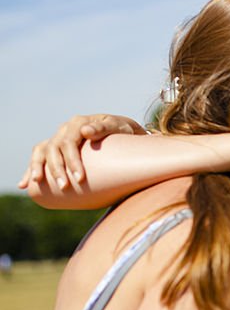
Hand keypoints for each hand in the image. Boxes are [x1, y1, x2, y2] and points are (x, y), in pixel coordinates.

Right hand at [18, 114, 144, 190]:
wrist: (122, 131)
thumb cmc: (123, 130)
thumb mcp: (118, 127)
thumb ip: (103, 128)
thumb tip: (85, 131)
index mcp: (78, 123)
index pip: (69, 143)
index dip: (72, 161)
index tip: (80, 178)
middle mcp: (65, 129)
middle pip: (54, 149)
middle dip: (57, 169)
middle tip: (65, 187)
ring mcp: (59, 138)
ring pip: (42, 152)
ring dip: (39, 168)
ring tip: (39, 184)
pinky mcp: (57, 148)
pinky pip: (39, 157)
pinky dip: (32, 170)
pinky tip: (25, 185)